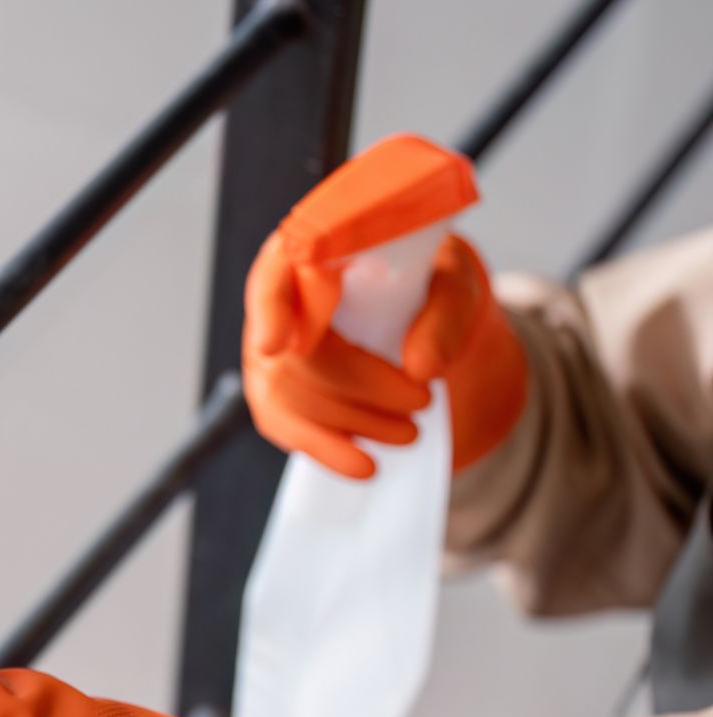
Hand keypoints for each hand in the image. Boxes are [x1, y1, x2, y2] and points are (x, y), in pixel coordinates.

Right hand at [244, 135, 528, 477]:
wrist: (415, 304)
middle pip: (294, 354)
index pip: (276, 277)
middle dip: (359, 387)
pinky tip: (364, 465)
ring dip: (353, 423)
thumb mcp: (451, 279)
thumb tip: (420, 368)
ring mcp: (265, 346)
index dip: (271, 311)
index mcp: (310, 251)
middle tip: (421, 401)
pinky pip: (284, 427)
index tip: (276, 346)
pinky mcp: (272, 388)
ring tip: (409, 432)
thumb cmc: (425, 278)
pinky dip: (326, 451)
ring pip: (289, 396)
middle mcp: (277, 299)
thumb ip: (444, 314)